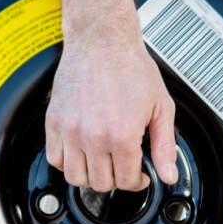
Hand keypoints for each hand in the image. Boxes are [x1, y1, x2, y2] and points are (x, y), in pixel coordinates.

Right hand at [47, 0, 179, 192]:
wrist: (102, 40)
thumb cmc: (131, 67)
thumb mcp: (161, 107)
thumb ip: (165, 146)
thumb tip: (168, 174)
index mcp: (122, 134)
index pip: (127, 181)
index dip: (138, 181)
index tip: (139, 175)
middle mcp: (93, 135)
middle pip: (101, 183)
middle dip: (116, 179)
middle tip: (122, 165)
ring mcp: (70, 129)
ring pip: (76, 177)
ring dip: (91, 175)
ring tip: (102, 161)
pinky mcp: (54, 121)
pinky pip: (54, 158)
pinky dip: (67, 162)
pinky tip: (82, 151)